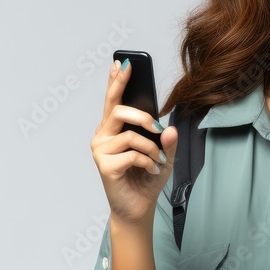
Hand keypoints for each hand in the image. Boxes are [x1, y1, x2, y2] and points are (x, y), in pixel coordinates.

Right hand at [90, 59, 177, 224]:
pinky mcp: (104, 166)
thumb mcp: (164, 156)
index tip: (123, 62)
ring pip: (130, 136)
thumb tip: (169, 127)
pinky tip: (151, 170)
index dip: (116, 81)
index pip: (113, 100)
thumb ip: (167, 141)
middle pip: (117, 111)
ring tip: (158, 161)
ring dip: (152, 149)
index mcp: (113, 129)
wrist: (139, 207)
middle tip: (158, 128)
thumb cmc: (146, 178)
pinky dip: (148, 162)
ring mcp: (101, 151)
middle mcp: (102, 136)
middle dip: (142, 116)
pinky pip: (132, 155)